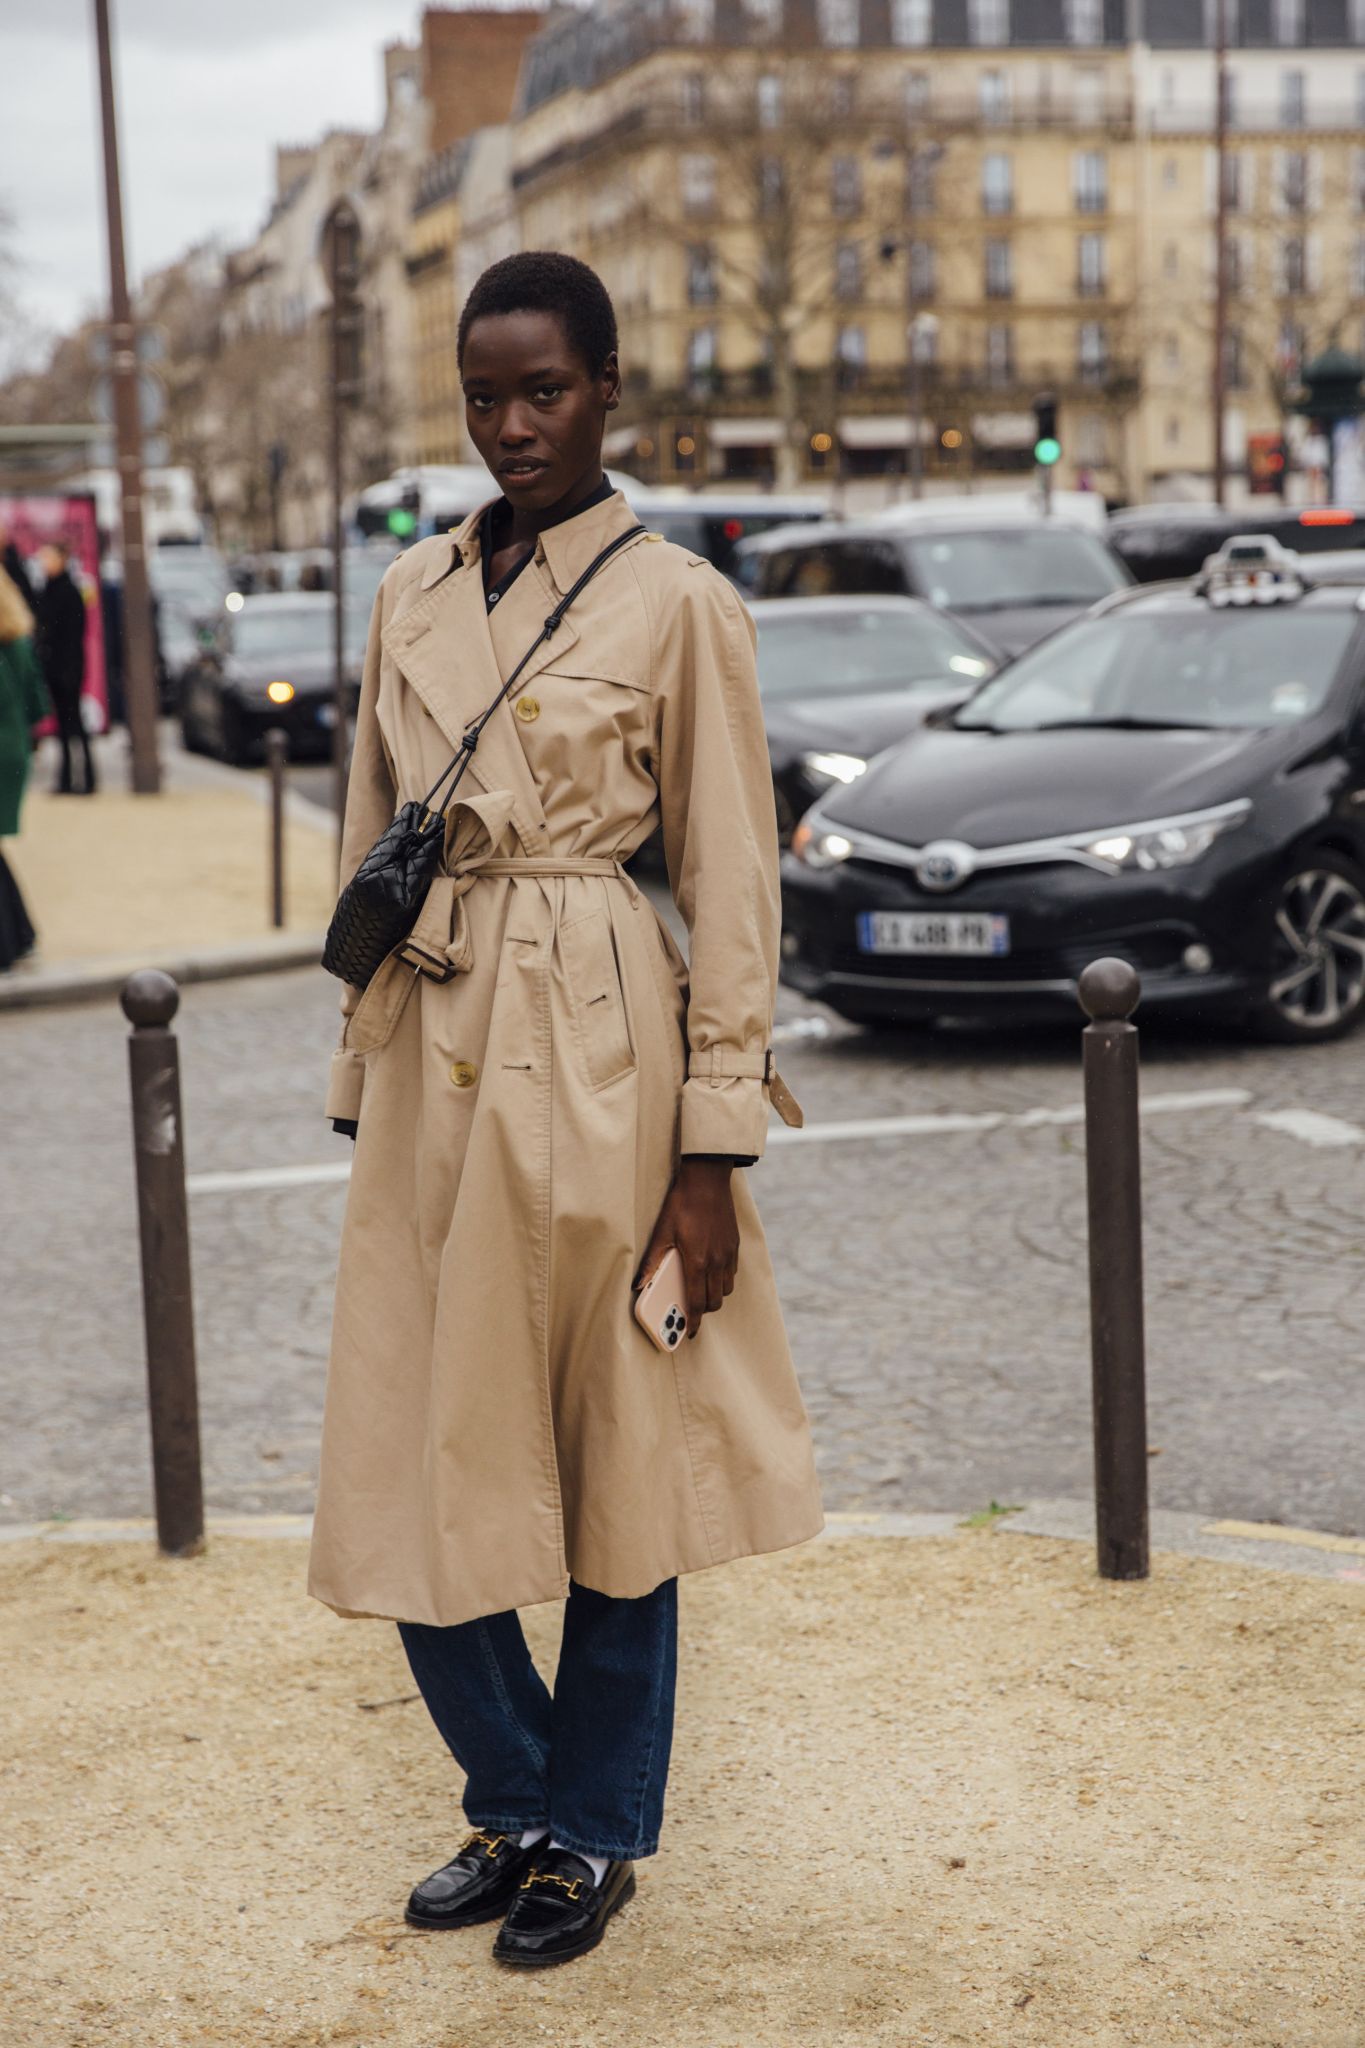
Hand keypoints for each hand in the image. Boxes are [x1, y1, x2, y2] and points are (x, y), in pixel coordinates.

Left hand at [634, 1159, 738, 1339]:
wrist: (708, 1180)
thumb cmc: (682, 1204)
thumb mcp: (661, 1232)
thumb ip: (652, 1261)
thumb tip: (638, 1284)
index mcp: (697, 1262)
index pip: (696, 1302)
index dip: (692, 1322)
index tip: (688, 1333)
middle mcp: (716, 1262)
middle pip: (714, 1301)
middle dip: (702, 1311)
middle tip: (689, 1310)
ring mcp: (728, 1254)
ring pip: (726, 1290)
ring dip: (714, 1296)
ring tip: (699, 1291)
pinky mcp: (734, 1246)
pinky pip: (732, 1273)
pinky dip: (723, 1280)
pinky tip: (710, 1272)